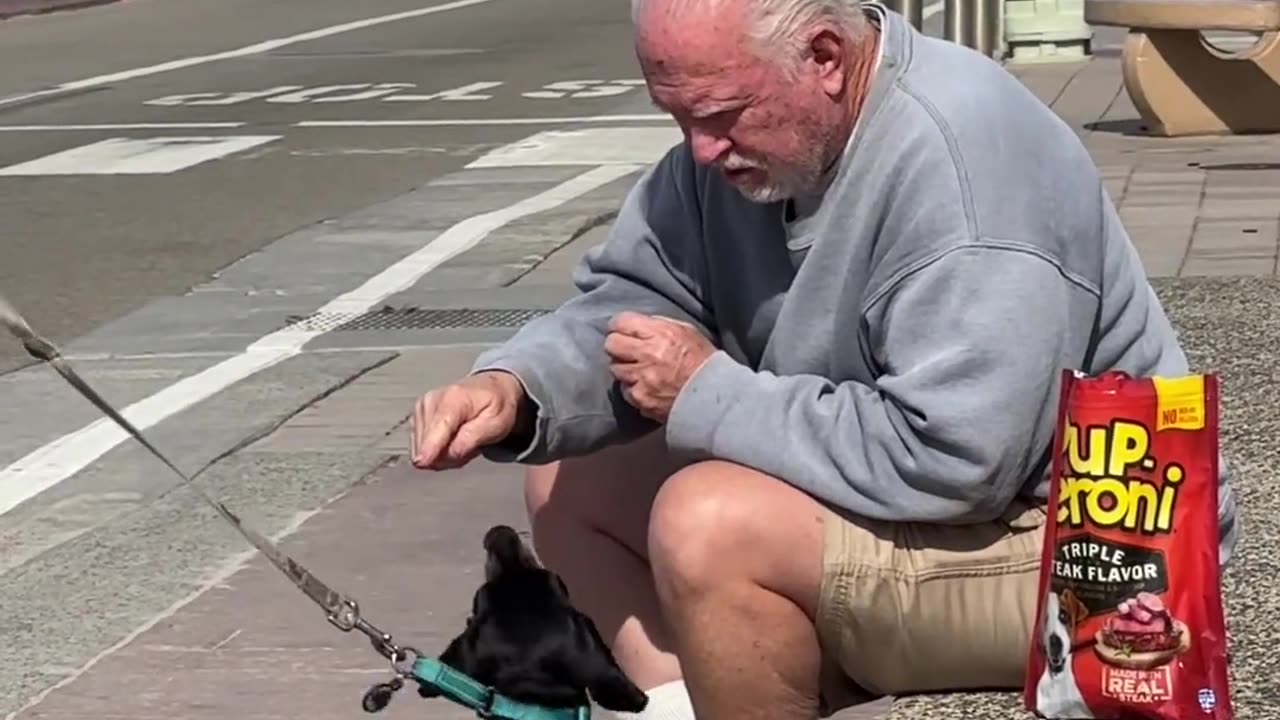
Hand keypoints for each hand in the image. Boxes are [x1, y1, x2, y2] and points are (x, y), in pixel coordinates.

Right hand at [410, 371, 528, 469]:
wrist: (489, 389)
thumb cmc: (494, 405)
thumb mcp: (496, 423)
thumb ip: (472, 438)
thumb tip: (449, 454)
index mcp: (454, 398)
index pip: (439, 427)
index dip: (429, 447)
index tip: (421, 462)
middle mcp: (432, 400)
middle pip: (429, 444)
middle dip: (449, 455)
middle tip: (471, 444)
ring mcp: (421, 408)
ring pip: (422, 449)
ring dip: (444, 454)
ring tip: (463, 439)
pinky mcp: (416, 417)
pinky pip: (421, 447)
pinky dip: (437, 449)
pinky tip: (451, 439)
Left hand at [604, 311, 714, 422]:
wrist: (714, 395)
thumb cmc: (702, 360)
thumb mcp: (686, 331)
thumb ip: (659, 324)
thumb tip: (638, 324)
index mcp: (658, 333)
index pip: (620, 322)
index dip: (620, 326)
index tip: (624, 331)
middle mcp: (646, 354)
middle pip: (611, 344)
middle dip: (617, 346)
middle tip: (628, 350)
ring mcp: (640, 378)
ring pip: (615, 368)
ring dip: (624, 368)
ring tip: (639, 370)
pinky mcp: (640, 398)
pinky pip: (625, 390)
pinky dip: (633, 389)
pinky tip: (646, 387)